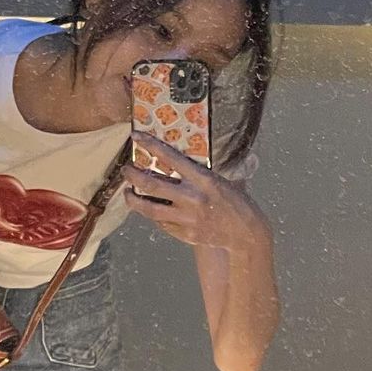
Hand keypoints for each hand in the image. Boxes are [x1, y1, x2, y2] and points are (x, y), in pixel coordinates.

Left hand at [124, 132, 268, 251]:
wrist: (245, 232)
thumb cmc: (236, 203)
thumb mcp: (221, 180)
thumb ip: (200, 172)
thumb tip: (185, 156)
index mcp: (202, 179)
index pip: (170, 158)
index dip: (150, 145)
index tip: (136, 136)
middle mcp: (191, 198)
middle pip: (151, 185)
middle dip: (133, 175)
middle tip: (126, 169)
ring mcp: (186, 218)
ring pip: (149, 209)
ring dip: (134, 200)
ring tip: (127, 193)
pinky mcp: (185, 234)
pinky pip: (161, 224)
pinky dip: (153, 216)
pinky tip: (149, 210)